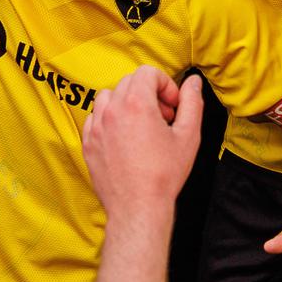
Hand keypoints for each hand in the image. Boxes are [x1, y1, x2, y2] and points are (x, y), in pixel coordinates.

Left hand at [83, 68, 200, 215]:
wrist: (138, 208)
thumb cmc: (164, 175)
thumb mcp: (188, 135)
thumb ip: (192, 102)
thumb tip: (193, 83)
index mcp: (137, 104)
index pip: (148, 73)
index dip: (165, 84)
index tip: (172, 105)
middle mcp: (113, 111)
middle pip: (129, 82)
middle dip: (149, 93)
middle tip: (163, 117)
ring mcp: (97, 127)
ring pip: (109, 97)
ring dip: (127, 103)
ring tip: (142, 124)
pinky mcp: (88, 143)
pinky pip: (95, 118)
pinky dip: (109, 119)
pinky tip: (124, 137)